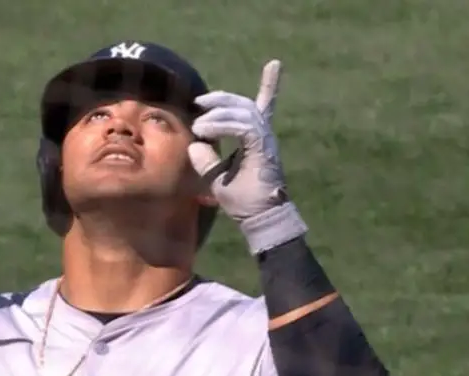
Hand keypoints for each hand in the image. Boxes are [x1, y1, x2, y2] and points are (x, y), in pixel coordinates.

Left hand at [188, 60, 306, 253]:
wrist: (259, 218)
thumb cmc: (241, 201)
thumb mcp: (215, 176)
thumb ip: (205, 158)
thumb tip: (194, 143)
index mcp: (257, 139)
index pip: (263, 106)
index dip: (271, 85)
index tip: (274, 64)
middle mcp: (264, 135)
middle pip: (245, 104)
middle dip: (222, 98)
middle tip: (199, 101)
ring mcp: (265, 141)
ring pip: (244, 112)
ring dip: (218, 113)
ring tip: (199, 124)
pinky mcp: (263, 149)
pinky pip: (244, 127)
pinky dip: (224, 125)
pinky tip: (206, 129)